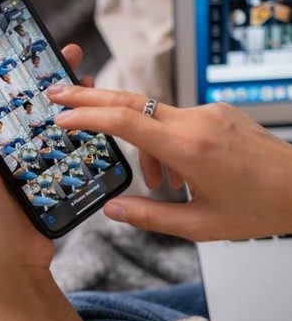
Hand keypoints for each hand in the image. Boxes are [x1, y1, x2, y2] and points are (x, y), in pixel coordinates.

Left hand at [0, 47, 102, 320]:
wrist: (15, 266)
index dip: (9, 76)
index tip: (26, 52)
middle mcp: (5, 152)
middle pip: (27, 107)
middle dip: (45, 80)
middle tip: (66, 56)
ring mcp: (30, 164)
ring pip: (49, 124)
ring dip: (65, 102)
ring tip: (84, 80)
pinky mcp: (50, 177)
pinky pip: (64, 148)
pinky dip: (77, 131)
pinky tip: (91, 116)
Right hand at [47, 85, 291, 241]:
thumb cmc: (260, 208)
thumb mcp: (201, 225)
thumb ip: (150, 217)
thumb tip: (112, 211)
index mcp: (191, 149)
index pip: (126, 121)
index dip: (88, 116)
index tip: (62, 116)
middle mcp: (197, 121)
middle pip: (130, 100)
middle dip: (91, 98)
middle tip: (60, 96)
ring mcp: (208, 112)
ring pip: (154, 116)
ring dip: (142, 143)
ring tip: (163, 185)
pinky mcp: (217, 112)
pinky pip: (176, 120)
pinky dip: (165, 142)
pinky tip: (181, 174)